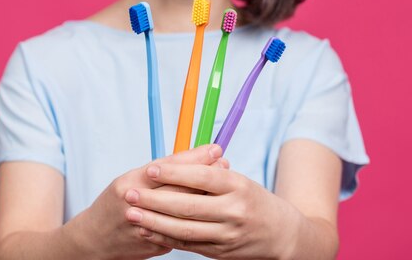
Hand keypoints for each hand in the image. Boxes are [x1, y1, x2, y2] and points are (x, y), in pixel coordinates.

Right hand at [66, 144, 226, 259]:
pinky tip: (212, 208)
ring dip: (205, 194)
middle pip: (179, 187)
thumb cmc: (115, 204)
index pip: (168, 167)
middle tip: (224, 162)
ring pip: (184, 209)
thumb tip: (194, 158)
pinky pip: (181, 229)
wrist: (95, 240)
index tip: (213, 149)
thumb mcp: (130, 179)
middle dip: (205, 173)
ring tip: (222, 184)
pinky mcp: (155, 244)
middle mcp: (138, 204)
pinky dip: (198, 217)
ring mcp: (146, 227)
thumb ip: (160, 170)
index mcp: (130, 183)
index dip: (194, 157)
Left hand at [123, 161, 302, 259]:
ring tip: (132, 214)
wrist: (281, 235)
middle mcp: (233, 211)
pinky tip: (148, 231)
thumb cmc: (254, 201)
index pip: (201, 177)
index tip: (150, 169)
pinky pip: (188, 245)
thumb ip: (211, 172)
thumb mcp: (239, 180)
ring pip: (184, 229)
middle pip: (188, 206)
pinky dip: (165, 238)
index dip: (174, 174)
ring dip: (154, 222)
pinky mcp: (220, 253)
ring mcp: (227, 234)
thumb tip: (177, 160)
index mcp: (238, 186)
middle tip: (130, 194)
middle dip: (155, 200)